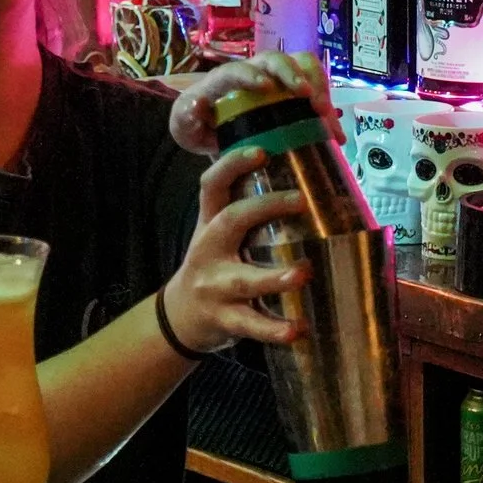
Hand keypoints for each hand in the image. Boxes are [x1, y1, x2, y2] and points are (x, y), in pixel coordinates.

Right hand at [160, 144, 310, 350]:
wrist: (179, 316)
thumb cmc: (213, 266)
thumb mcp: (217, 235)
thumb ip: (246, 213)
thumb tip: (303, 183)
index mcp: (209, 224)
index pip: (213, 185)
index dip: (233, 164)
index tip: (262, 152)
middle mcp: (209, 249)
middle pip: (231, 221)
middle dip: (264, 208)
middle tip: (301, 201)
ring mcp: (215, 286)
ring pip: (245, 279)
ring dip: (275, 276)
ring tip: (303, 273)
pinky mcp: (224, 318)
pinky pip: (251, 324)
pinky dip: (274, 329)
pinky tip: (297, 330)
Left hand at [169, 52, 340, 155]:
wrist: (210, 126)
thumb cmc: (196, 123)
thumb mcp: (184, 126)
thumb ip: (187, 117)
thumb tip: (199, 104)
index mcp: (222, 81)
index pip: (236, 70)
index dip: (251, 75)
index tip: (266, 87)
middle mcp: (252, 72)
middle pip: (275, 59)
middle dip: (294, 74)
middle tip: (309, 96)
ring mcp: (275, 77)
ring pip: (301, 65)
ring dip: (318, 85)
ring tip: (326, 114)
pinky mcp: (291, 90)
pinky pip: (315, 86)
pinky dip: (327, 107)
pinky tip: (335, 135)